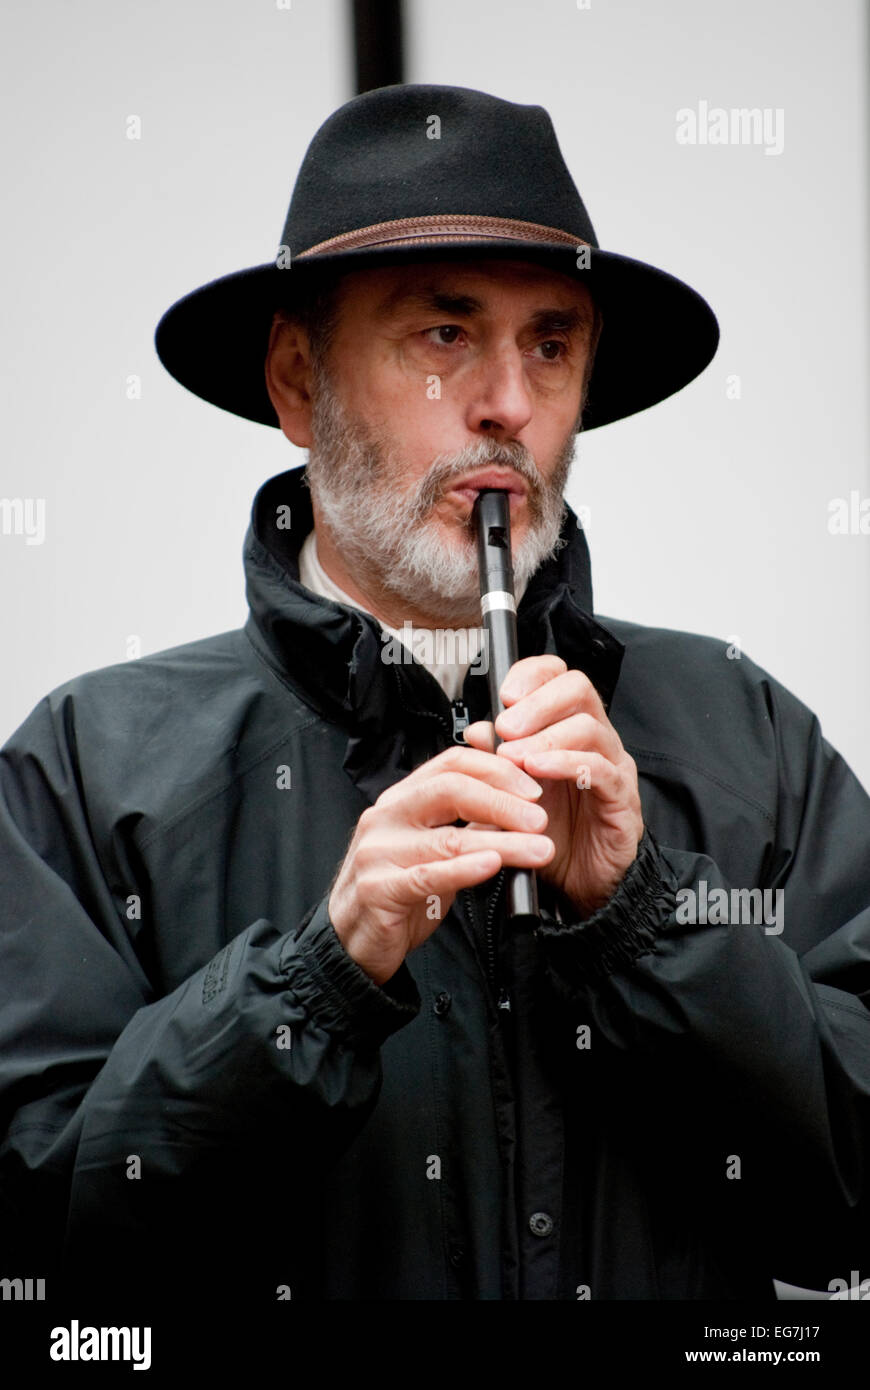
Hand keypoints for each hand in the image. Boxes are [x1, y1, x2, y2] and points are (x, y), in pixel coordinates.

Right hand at [328, 745, 553, 984]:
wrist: (353, 940)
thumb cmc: (396, 891)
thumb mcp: (433, 848)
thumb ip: (465, 823)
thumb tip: (518, 802)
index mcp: (401, 799)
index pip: (451, 763)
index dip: (497, 770)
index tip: (533, 789)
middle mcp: (386, 817)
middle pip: (450, 789)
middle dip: (503, 801)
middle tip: (540, 818)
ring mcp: (378, 852)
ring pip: (448, 838)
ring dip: (502, 842)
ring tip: (539, 849)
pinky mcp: (379, 889)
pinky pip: (428, 876)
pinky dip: (465, 869)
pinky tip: (493, 865)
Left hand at [463, 655, 643, 916]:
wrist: (578, 886)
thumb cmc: (550, 834)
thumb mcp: (511, 794)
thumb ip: (495, 762)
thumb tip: (475, 730)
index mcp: (568, 729)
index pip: (558, 677)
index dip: (532, 675)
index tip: (504, 694)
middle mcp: (595, 740)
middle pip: (578, 689)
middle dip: (536, 703)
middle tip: (506, 727)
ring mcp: (613, 767)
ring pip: (589, 727)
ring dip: (545, 737)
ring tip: (513, 757)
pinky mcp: (622, 799)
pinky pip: (601, 769)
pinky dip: (566, 764)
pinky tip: (538, 771)